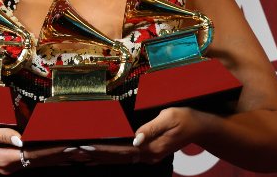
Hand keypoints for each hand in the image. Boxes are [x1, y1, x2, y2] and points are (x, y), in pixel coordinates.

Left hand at [52, 107, 200, 166]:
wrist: (201, 127)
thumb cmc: (186, 118)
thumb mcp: (169, 117)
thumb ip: (151, 128)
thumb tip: (135, 139)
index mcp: (152, 148)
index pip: (122, 151)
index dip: (103, 149)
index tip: (86, 146)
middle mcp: (148, 155)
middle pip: (117, 158)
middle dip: (95, 155)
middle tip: (74, 153)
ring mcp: (148, 155)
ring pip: (119, 159)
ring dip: (99, 157)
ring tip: (80, 156)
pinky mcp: (148, 152)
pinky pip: (125, 156)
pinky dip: (110, 156)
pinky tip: (98, 156)